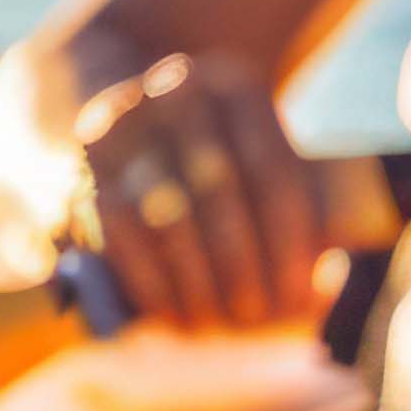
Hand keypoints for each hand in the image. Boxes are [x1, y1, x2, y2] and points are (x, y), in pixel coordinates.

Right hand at [58, 51, 329, 334]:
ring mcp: (123, 126)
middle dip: (247, 268)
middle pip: (221, 195)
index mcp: (234, 85)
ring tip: (226, 324)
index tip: (307, 294)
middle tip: (267, 318)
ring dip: (200, 283)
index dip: (291, 244)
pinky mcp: (82, 169)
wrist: (115, 132)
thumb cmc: (212, 164)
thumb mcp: (258, 160)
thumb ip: (296, 204)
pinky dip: (152, 283)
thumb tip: (328, 278)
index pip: (274, 173)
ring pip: (169, 218)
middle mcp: (175, 94)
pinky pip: (119, 235)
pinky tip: (176, 318)